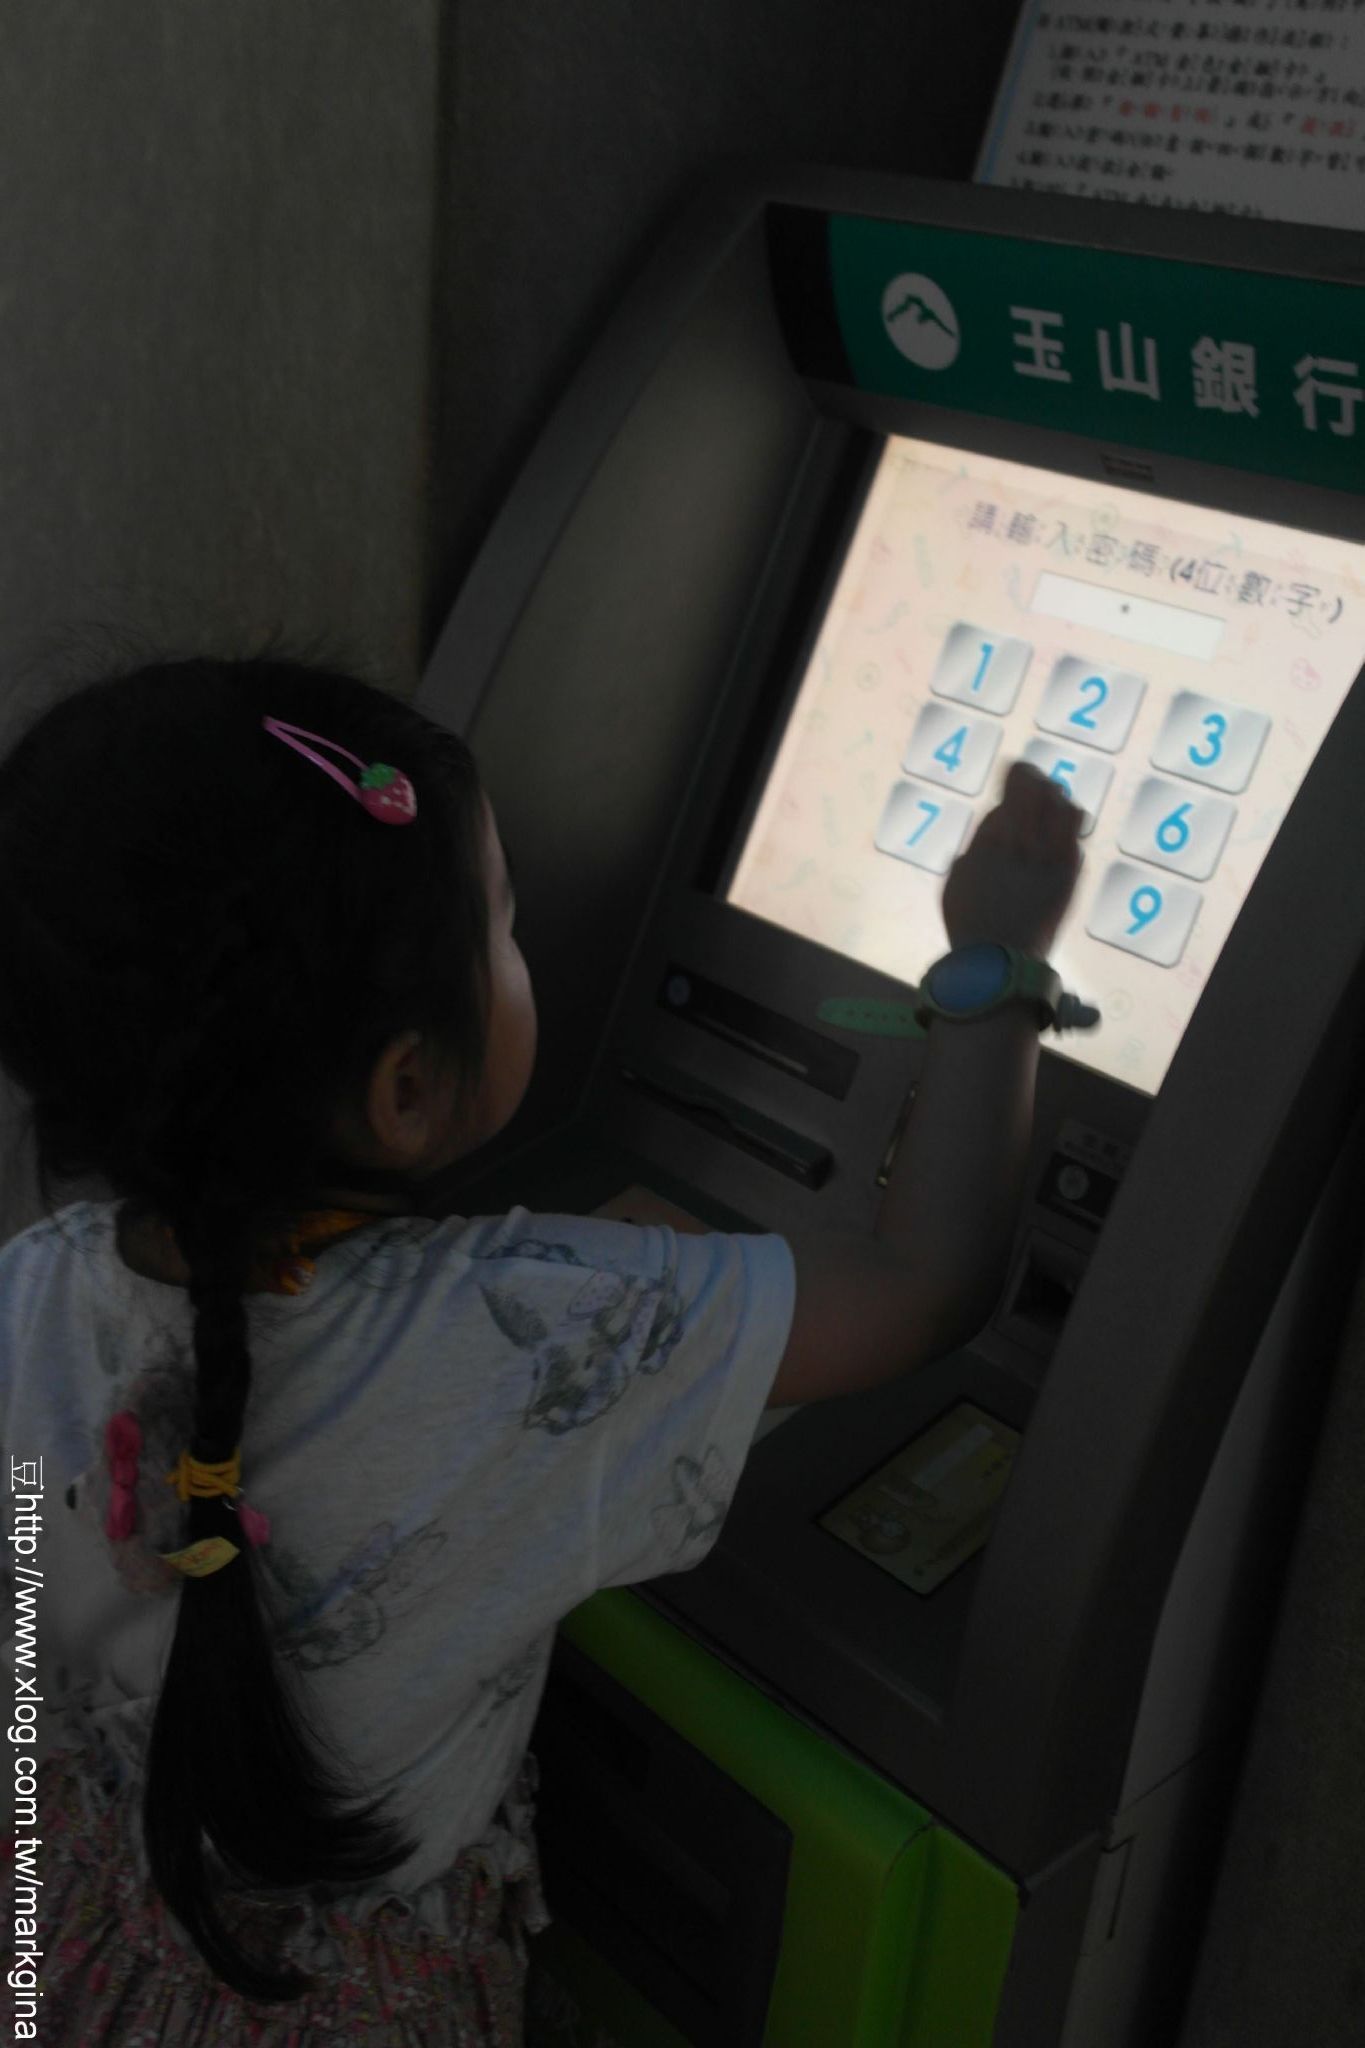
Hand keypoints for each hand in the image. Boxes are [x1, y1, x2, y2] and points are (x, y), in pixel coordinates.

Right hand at [941, 761, 1083, 955]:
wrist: (999, 956)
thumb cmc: (969, 921)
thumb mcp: (958, 879)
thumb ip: (976, 848)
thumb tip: (990, 833)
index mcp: (990, 833)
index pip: (1014, 785)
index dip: (1017, 776)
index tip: (1015, 778)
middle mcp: (1022, 835)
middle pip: (1041, 787)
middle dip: (1038, 783)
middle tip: (1036, 787)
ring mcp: (1049, 852)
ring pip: (1064, 805)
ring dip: (1057, 802)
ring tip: (1052, 809)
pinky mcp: (1069, 871)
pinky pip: (1076, 835)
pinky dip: (1069, 829)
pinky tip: (1063, 836)